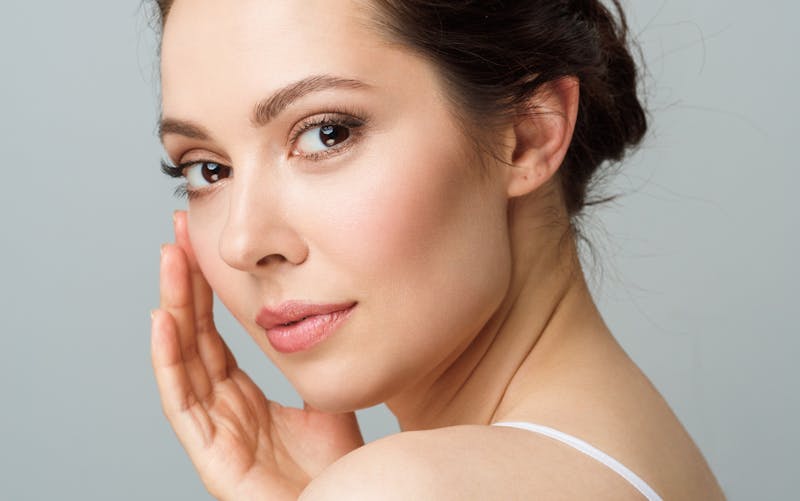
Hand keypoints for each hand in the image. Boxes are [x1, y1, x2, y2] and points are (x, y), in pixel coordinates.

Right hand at [151, 211, 363, 499]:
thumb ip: (309, 362)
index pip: (212, 336)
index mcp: (243, 398)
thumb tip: (311, 315)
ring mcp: (212, 431)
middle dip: (184, 285)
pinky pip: (181, 402)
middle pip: (192, 339)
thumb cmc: (335, 465)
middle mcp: (222, 409)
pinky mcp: (210, 455)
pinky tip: (164, 319)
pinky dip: (168, 359)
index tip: (198, 245)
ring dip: (173, 306)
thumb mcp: (323, 396)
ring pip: (182, 359)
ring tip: (169, 260)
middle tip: (177, 235)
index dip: (204, 293)